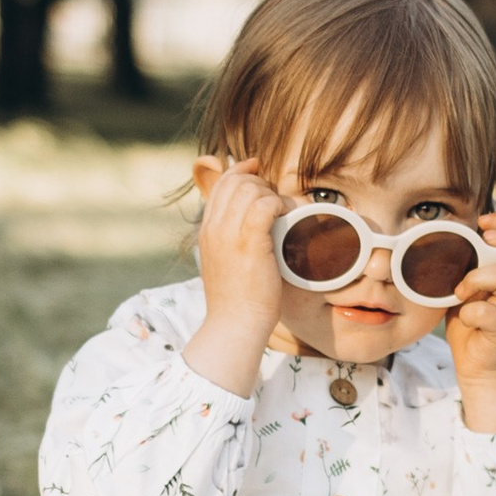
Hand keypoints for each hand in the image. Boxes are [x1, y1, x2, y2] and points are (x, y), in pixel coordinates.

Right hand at [184, 157, 287, 395]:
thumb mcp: (226, 264)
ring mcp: (228, 234)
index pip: (221, 186)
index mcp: (207, 231)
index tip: (257, 168)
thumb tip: (252, 229)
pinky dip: (280, 205)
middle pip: (235, 182)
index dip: (240, 171)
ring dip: (272, 194)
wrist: (234, 326)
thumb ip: (232, 242)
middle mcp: (214, 228)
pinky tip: (287, 218)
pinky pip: (264, 205)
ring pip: (250, 189)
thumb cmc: (238, 301)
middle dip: (260, 182)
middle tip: (277, 200)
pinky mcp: (248, 243)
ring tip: (284, 212)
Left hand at [445, 208, 495, 430]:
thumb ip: (465, 266)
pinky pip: (487, 312)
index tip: (484, 220)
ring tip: (460, 289)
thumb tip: (441, 237)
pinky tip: (462, 316)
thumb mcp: (467, 288)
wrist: (480, 367)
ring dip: (477, 277)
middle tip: (484, 236)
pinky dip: (469, 311)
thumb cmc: (472, 324)